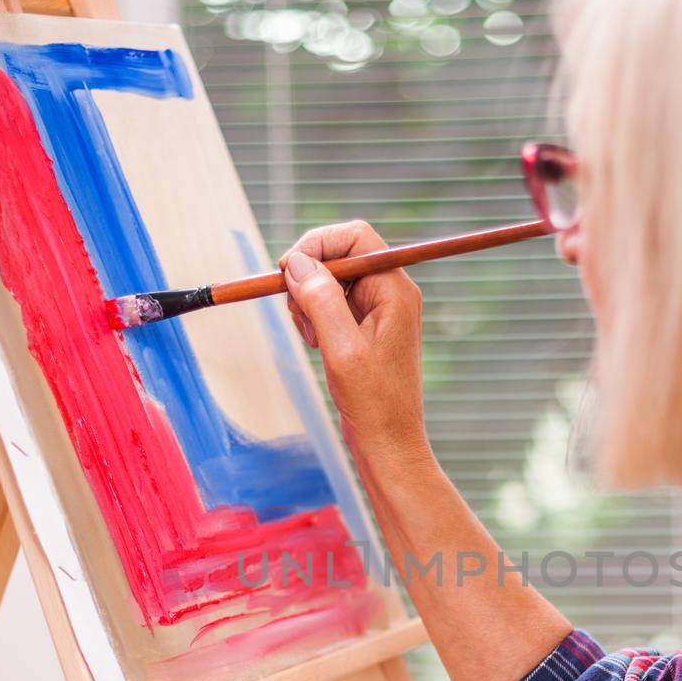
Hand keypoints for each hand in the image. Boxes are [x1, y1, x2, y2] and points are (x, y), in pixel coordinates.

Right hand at [280, 220, 429, 464]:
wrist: (388, 443)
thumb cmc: (374, 402)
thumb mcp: (342, 350)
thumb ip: (321, 300)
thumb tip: (296, 262)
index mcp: (395, 290)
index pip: (355, 237)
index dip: (317, 244)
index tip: (287, 270)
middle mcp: (390, 293)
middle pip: (339, 256)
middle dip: (308, 277)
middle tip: (297, 312)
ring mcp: (378, 310)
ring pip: (330, 280)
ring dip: (308, 300)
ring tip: (311, 337)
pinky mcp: (364, 328)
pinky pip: (331, 304)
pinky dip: (314, 317)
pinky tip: (316, 345)